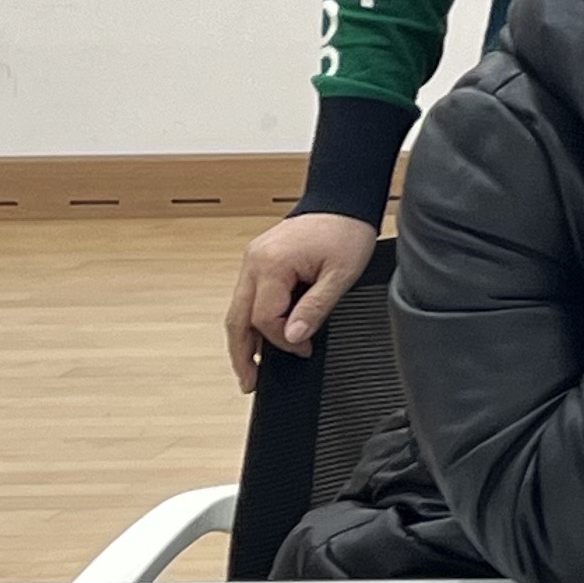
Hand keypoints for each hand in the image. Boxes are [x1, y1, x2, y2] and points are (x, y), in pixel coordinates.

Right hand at [224, 211, 377, 391]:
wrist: (343, 200)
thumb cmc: (346, 230)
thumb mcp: (341, 274)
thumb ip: (315, 308)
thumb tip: (293, 338)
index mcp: (271, 264)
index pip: (264, 318)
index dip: (283, 341)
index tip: (304, 350)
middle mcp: (253, 262)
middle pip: (237, 318)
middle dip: (241, 353)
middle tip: (248, 383)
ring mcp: (252, 260)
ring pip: (238, 309)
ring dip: (243, 339)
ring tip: (250, 368)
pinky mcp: (258, 259)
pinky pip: (248, 296)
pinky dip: (252, 319)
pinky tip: (260, 337)